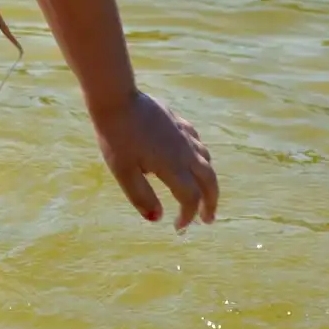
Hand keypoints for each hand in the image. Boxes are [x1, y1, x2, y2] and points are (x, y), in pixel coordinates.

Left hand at [91, 92, 218, 229]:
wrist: (117, 100)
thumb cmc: (117, 138)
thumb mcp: (123, 172)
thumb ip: (141, 196)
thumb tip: (158, 218)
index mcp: (173, 167)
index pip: (190, 198)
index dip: (188, 215)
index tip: (178, 228)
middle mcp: (184, 151)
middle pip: (209, 180)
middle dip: (211, 202)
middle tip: (208, 218)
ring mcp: (183, 134)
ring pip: (206, 159)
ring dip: (208, 180)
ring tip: (203, 191)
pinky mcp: (177, 121)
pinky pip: (197, 141)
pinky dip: (200, 156)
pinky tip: (192, 157)